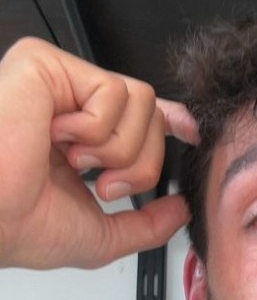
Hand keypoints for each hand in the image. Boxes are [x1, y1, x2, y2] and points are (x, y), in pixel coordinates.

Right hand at [0, 37, 198, 268]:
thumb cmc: (22, 224)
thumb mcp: (101, 235)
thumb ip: (146, 224)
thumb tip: (181, 209)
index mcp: (80, 138)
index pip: (137, 115)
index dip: (170, 120)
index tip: (192, 133)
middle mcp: (71, 106)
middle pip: (152, 115)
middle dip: (140, 163)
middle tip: (102, 184)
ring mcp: (59, 82)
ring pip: (141, 101)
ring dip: (117, 149)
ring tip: (74, 161)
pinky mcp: (45, 63)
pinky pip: (112, 92)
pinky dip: (94, 130)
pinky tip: (56, 138)